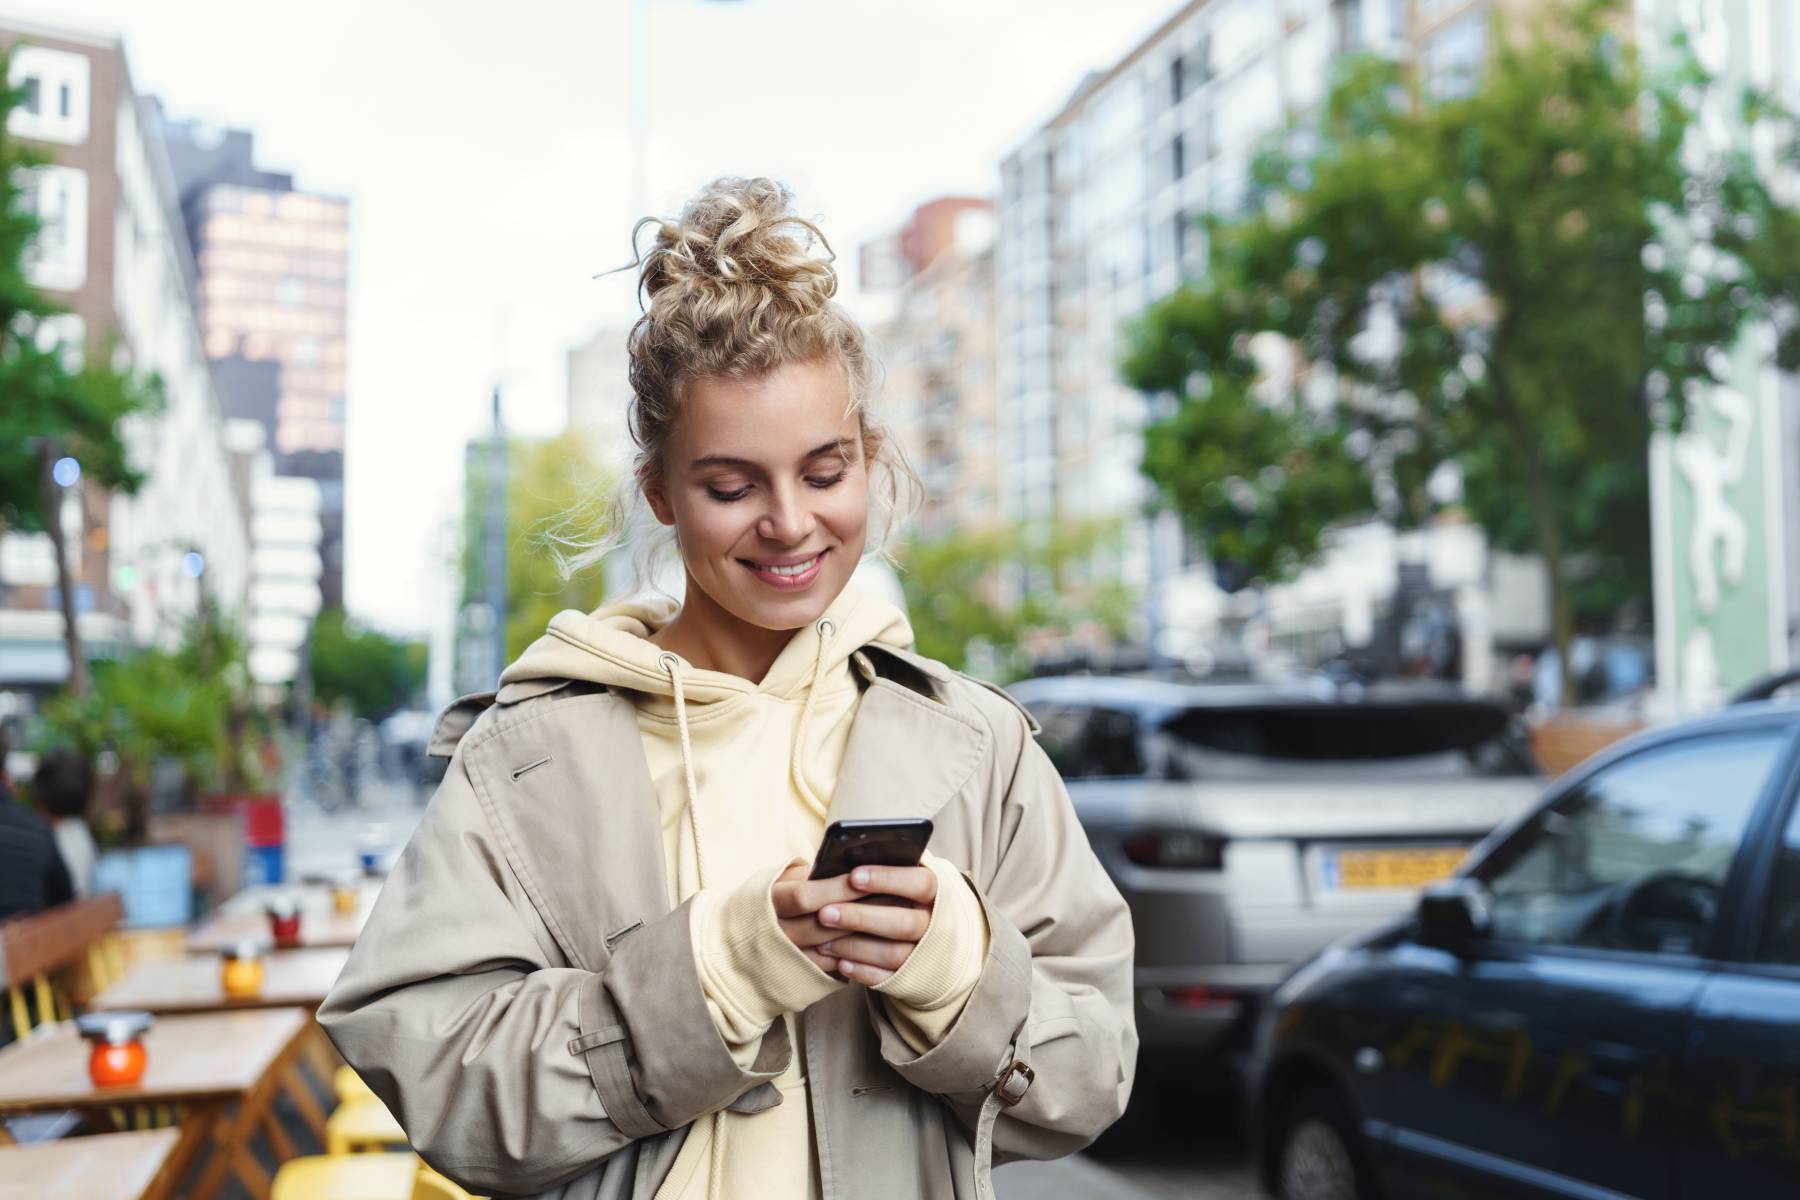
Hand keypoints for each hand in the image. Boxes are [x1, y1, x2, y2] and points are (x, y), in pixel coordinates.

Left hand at [771, 862, 938, 984]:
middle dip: (861, 918)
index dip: (887, 879)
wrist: (934, 938)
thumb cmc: (906, 897)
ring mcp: (925, 955)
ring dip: (854, 947)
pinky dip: (861, 971)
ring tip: (822, 941)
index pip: (920, 883)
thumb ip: (886, 868)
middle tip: (825, 914)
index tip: (853, 876)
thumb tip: (846, 860)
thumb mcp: (905, 878)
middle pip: (903, 923)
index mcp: (937, 893)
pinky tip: (838, 962)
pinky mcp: (911, 978)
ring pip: (893, 954)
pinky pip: (887, 979)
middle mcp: (935, 925)